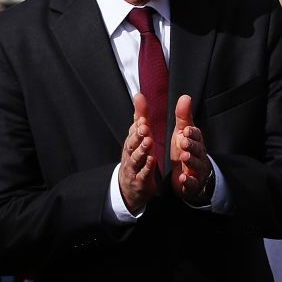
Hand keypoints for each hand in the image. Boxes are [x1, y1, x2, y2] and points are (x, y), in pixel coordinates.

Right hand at [118, 93, 156, 213]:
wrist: (129, 186)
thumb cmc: (136, 155)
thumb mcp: (138, 136)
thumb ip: (140, 117)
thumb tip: (139, 95)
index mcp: (131, 143)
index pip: (133, 132)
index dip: (138, 126)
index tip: (144, 119)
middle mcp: (130, 154)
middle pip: (132, 145)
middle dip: (138, 136)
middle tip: (145, 128)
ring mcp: (133, 168)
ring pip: (136, 159)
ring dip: (142, 150)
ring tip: (149, 142)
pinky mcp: (140, 181)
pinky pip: (143, 174)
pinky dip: (146, 167)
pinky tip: (152, 160)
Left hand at [169, 95, 212, 203]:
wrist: (191, 174)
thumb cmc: (186, 150)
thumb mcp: (183, 133)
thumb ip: (183, 116)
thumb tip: (185, 96)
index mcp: (196, 141)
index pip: (196, 135)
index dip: (192, 133)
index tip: (185, 129)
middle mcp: (199, 154)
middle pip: (198, 149)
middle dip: (192, 146)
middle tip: (184, 142)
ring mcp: (197, 169)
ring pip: (196, 164)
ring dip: (191, 161)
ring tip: (184, 158)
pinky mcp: (193, 183)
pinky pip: (193, 183)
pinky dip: (189, 180)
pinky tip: (183, 178)